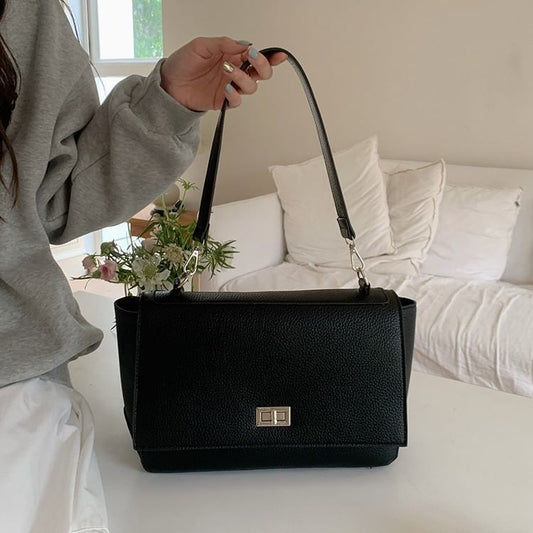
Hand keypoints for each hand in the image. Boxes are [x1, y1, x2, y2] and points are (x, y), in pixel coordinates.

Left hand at [160, 37, 286, 110]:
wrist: (170, 84)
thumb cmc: (183, 63)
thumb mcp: (201, 45)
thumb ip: (223, 44)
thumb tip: (244, 44)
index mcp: (232, 55)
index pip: (256, 55)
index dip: (270, 56)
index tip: (278, 55)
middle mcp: (235, 71)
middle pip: (260, 73)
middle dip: (262, 66)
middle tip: (252, 59)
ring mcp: (230, 87)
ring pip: (251, 87)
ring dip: (243, 78)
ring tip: (228, 72)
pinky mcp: (224, 101)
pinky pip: (237, 101)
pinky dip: (235, 95)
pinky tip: (227, 88)